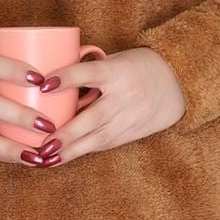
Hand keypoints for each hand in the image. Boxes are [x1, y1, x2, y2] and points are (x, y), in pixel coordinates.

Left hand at [18, 47, 185, 163]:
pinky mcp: (130, 133)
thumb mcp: (114, 61)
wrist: (176, 84)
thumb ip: (86, 71)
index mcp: (117, 71)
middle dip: (67, 133)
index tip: (44, 84)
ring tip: (45, 159)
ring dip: (70, 150)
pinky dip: (80, 151)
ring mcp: (129, 118)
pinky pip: (103, 144)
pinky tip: (60, 158)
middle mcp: (125, 96)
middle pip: (94, 117)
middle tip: (42, 144)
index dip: (67, 78)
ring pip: (98, 138)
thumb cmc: (136, 67)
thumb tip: (47, 83)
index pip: (89, 72)